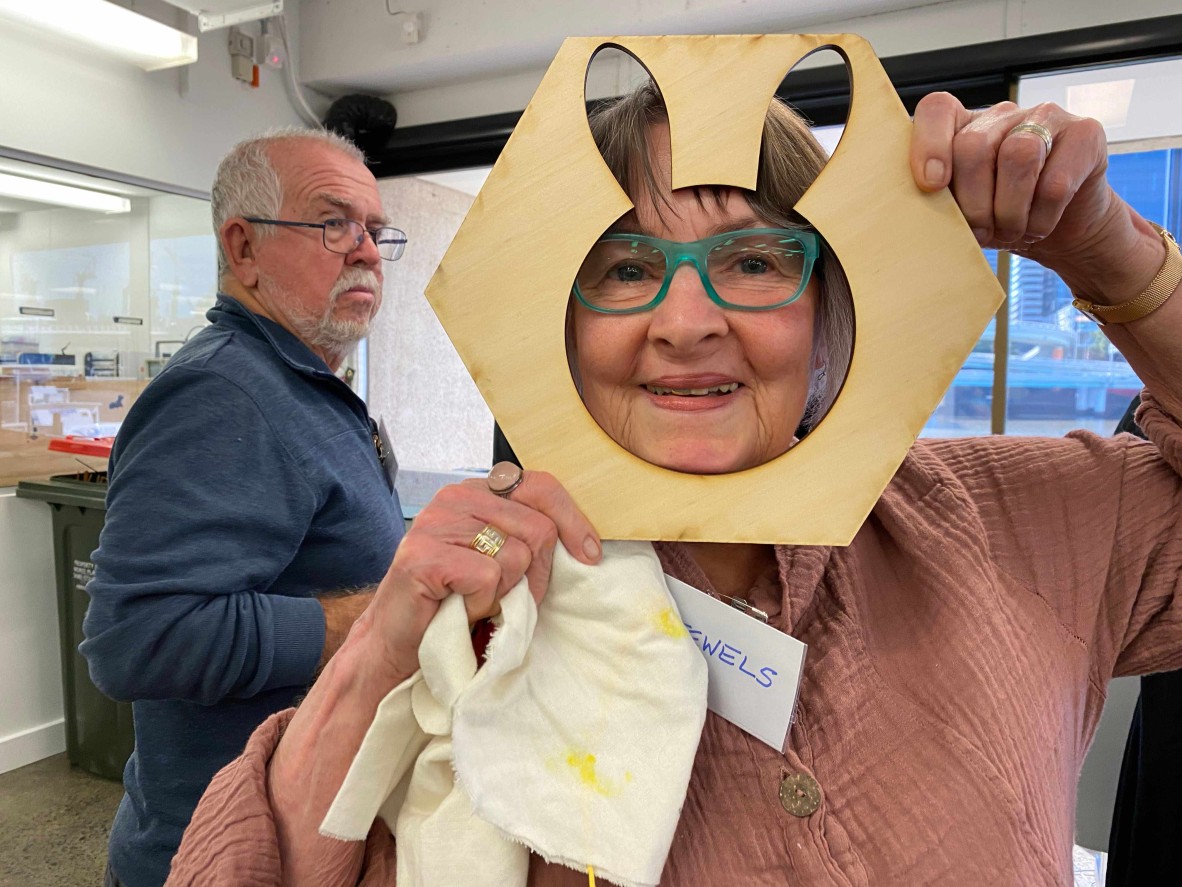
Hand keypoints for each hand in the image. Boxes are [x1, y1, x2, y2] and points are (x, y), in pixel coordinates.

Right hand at [354, 468, 600, 682]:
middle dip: (534, 574)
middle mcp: (456, 497)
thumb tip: (586, 545)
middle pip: (537, 528)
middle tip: (507, 598)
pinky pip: (487, 577)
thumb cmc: (456, 604)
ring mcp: (436, 522)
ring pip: (516, 556)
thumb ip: (530, 541)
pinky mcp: (423, 555)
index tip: (590, 555)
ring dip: (502, 593)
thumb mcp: (502, 564)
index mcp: (478, 492)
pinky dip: (481, 604)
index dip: (573, 521)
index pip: (541, 486)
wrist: (398, 643)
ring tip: (474, 601)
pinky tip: (458, 608)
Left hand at [909, 93, 1162, 302]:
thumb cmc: (999, 221)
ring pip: (1018, 157)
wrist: (1059, 232)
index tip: (931, 186)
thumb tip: (909, 216)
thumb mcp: (959, 214)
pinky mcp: (1085, 133)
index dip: (929, 145)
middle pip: (974, 146)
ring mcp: (1045, 117)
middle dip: (973, 203)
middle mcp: (1001, 114)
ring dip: (1009, 211)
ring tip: (1011, 231)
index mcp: (962, 127)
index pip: (937, 110)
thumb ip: (936, 202)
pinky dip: (1042, 216)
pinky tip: (1039, 226)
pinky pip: (1056, 180)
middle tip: (981, 232)